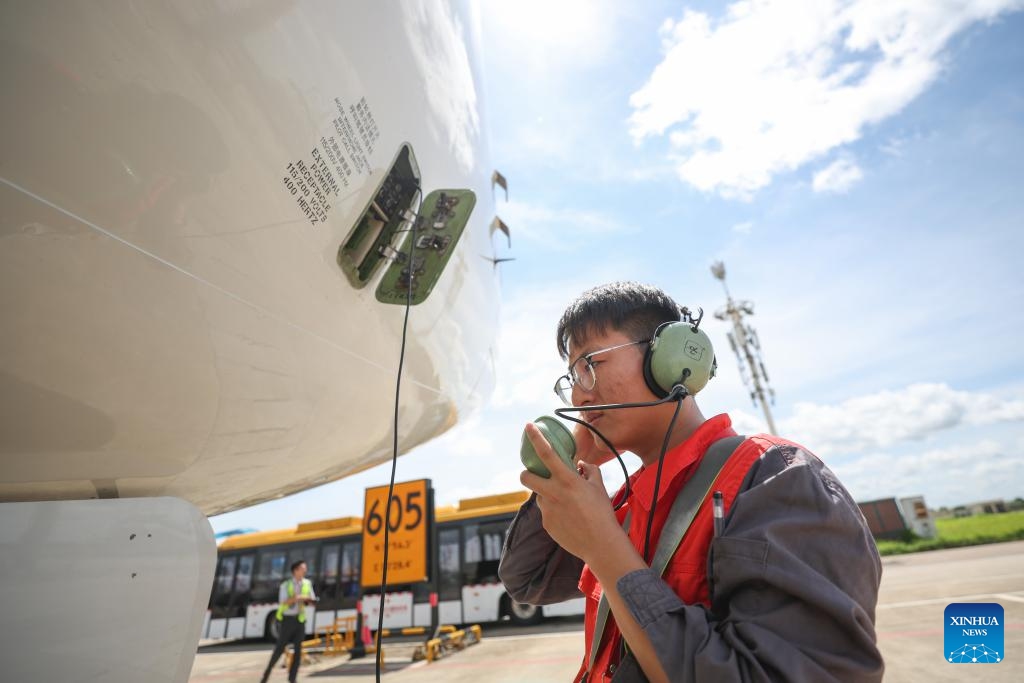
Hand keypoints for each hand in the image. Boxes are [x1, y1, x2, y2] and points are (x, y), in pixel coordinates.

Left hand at [520, 422, 624, 563]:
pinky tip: (569, 519)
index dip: (536, 438)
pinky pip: (546, 512)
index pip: (547, 454)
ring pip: (538, 496)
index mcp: (567, 480)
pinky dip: (554, 511)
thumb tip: (581, 465)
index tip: (528, 426)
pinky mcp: (546, 524)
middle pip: (526, 477)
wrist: (601, 544)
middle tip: (536, 475)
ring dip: (546, 495)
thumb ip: (589, 471)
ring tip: (566, 505)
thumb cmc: (602, 514)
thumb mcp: (599, 487)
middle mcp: (553, 493)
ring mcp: (547, 510)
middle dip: (526, 473)